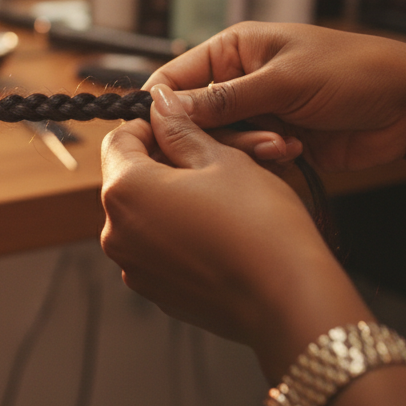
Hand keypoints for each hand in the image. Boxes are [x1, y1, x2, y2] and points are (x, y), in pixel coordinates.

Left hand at [101, 85, 369, 373]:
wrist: (290, 301)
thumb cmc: (260, 225)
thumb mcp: (222, 159)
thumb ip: (180, 130)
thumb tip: (158, 104)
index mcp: (124, 191)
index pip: (119, 140)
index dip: (151, 125)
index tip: (185, 124)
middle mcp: (116, 233)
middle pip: (132, 178)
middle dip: (170, 162)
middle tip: (219, 156)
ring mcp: (134, 267)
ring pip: (148, 214)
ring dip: (178, 197)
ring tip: (228, 193)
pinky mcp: (157, 292)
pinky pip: (161, 248)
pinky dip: (183, 232)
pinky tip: (224, 230)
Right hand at [148, 22, 405, 172]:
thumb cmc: (353, 73)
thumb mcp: (283, 81)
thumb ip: (223, 99)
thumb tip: (164, 108)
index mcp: (234, 50)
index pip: (174, 77)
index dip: (161, 106)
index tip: (156, 132)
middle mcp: (240, 81)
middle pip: (194, 118)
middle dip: (219, 134)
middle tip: (254, 138)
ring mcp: (258, 113)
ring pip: (222, 144)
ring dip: (249, 149)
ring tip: (284, 145)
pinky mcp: (277, 142)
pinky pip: (249, 159)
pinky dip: (266, 160)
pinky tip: (294, 152)